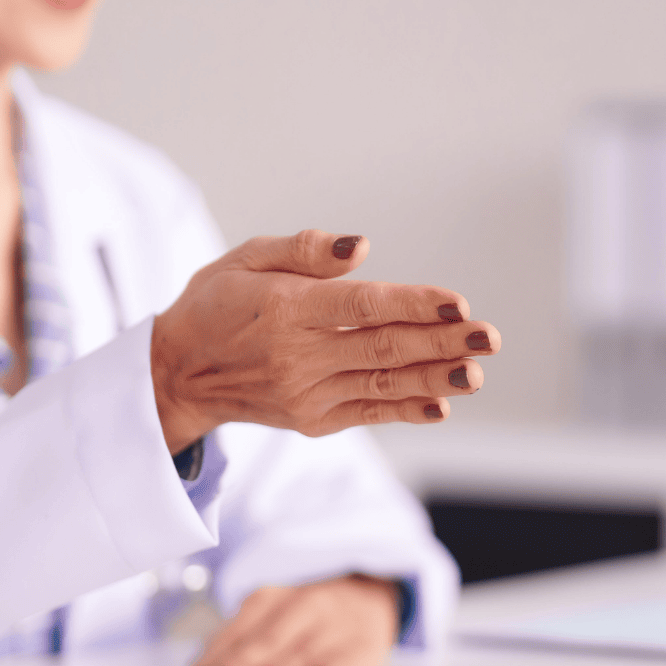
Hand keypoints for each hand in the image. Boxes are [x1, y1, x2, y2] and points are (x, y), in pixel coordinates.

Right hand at [150, 230, 499, 451]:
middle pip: (383, 347)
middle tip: (488, 336)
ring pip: (383, 383)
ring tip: (476, 372)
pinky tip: (442, 404)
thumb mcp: (246, 258)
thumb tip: (361, 245)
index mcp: (286, 309)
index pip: (362, 307)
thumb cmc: (219, 302)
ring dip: (436, 379)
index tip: (457, 304)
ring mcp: (306, 393)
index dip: (413, 304)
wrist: (177, 372)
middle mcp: (297, 356)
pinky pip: (368, 412)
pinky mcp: (312, 419)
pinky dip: (406, 409)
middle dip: (441, 342)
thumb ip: (304, 250)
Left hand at [191, 575, 398, 665]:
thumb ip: (239, 645)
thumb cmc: (308, 619)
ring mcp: (337, 627)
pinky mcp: (364, 647)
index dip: (217, 657)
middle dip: (241, 662)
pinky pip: (344, 661)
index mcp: (273, 599)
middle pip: (268, 639)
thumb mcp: (273, 617)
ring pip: (303, 651)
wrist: (371, 600)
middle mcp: (305, 607)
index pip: (239, 630)